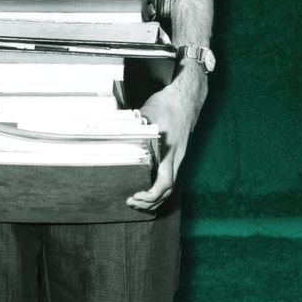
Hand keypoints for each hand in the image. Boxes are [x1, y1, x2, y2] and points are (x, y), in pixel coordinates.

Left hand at [126, 72, 201, 211]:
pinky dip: (159, 187)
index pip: (164, 183)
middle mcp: (175, 159)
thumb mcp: (147, 114)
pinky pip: (170, 177)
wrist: (184, 99)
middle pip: (168, 191)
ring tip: (138, 200)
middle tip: (132, 202)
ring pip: (170, 186)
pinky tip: (147, 186)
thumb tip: (116, 133)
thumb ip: (133, 127)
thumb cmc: (167, 105)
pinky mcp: (176, 155)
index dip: (150, 195)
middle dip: (150, 202)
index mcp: (168, 153)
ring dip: (155, 197)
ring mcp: (177, 158)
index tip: (136, 196)